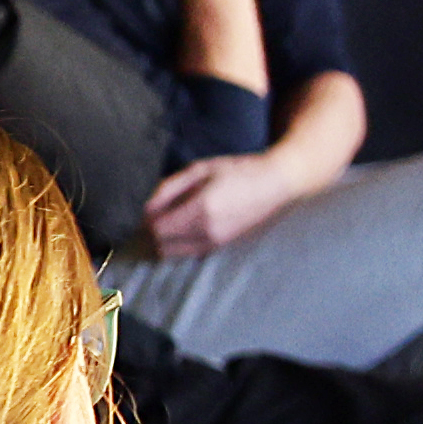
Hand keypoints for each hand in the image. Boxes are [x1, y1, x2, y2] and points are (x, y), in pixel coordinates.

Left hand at [142, 148, 310, 257]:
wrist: (276, 185)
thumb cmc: (239, 171)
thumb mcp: (200, 169)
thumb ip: (169, 187)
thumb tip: (146, 206)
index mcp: (201, 209)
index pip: (157, 228)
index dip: (146, 219)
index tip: (148, 207)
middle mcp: (208, 232)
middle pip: (162, 246)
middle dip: (153, 233)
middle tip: (157, 215)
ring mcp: (217, 243)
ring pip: (174, 254)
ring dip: (165, 241)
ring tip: (170, 221)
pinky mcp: (223, 247)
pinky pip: (190, 253)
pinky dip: (180, 244)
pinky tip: (187, 227)